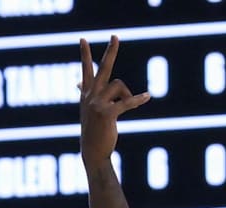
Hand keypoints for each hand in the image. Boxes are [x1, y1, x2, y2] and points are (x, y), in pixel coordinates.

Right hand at [79, 36, 150, 167]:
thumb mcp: (87, 109)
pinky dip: (138, 99)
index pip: (86, 70)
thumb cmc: (93, 131)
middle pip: (103, 68)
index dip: (85, 54)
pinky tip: (147, 96)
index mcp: (86, 94)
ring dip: (128, 94)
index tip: (83, 39)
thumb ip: (85, 94)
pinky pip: (126, 102)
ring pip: (119, 86)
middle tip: (115, 36)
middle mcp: (90, 96)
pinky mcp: (107, 114)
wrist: (93, 152)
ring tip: (131, 103)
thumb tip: (78, 83)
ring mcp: (97, 104)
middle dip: (110, 51)